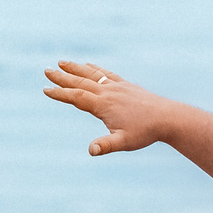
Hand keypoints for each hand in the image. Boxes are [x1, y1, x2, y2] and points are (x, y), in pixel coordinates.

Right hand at [42, 60, 178, 156]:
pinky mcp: (125, 85)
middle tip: (46, 71)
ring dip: (75, 68)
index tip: (45, 90)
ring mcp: (117, 87)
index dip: (60, 94)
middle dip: (62, 77)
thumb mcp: (124, 142)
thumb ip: (106, 145)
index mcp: (104, 105)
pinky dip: (94, 69)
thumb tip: (91, 150)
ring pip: (91, 74)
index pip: (76, 97)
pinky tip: (87, 65)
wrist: (167, 117)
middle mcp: (108, 92)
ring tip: (61, 62)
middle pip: (80, 82)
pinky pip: (105, 73)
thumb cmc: (145, 132)